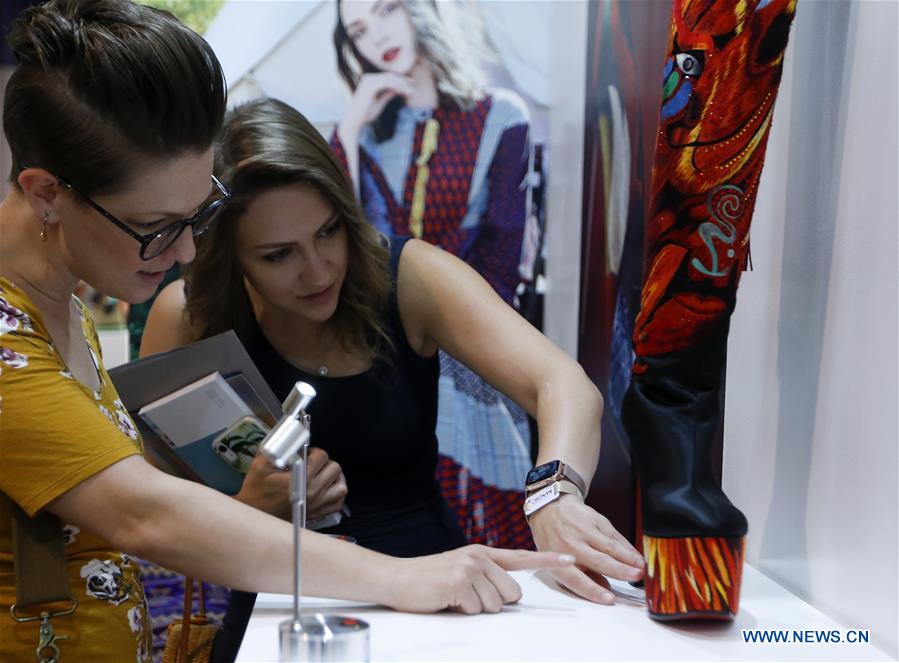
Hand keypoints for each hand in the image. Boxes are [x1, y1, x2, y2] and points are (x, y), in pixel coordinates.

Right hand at [234, 448, 345, 520]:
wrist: (255, 514)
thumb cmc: (257, 491)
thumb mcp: (261, 465)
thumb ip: (277, 449)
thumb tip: (291, 438)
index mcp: (301, 479)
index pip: (321, 457)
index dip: (314, 451)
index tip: (306, 454)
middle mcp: (313, 493)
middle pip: (334, 469)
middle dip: (324, 462)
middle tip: (313, 463)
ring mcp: (317, 505)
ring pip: (341, 487)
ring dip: (334, 478)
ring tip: (323, 474)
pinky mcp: (317, 514)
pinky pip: (338, 504)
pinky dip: (336, 495)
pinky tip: (326, 489)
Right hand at [339, 72, 415, 138]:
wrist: (355, 120)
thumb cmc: (366, 113)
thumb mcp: (380, 102)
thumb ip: (388, 94)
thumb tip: (398, 89)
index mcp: (371, 81)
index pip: (389, 78)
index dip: (402, 81)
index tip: (412, 85)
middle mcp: (369, 78)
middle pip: (391, 77)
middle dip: (405, 83)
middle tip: (415, 91)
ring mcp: (369, 80)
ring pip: (391, 79)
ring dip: (403, 86)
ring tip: (411, 93)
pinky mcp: (370, 85)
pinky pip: (387, 83)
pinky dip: (396, 86)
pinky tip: (403, 92)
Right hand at [382, 545, 573, 614]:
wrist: (395, 577)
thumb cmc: (428, 580)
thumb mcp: (460, 570)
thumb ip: (485, 576)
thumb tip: (508, 595)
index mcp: (482, 553)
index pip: (521, 557)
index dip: (548, 559)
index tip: (571, 559)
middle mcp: (479, 556)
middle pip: (511, 594)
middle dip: (492, 603)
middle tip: (465, 596)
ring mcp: (469, 567)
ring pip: (494, 605)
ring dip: (474, 608)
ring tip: (453, 597)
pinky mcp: (459, 581)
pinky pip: (476, 609)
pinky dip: (461, 610)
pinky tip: (445, 598)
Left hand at [528, 495, 644, 603]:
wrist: (551, 508)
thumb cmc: (555, 540)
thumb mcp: (558, 562)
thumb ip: (583, 578)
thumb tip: (607, 592)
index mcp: (557, 561)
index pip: (576, 579)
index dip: (593, 590)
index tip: (609, 599)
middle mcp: (571, 545)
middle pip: (598, 560)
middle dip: (619, 570)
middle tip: (637, 577)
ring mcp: (584, 530)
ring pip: (610, 546)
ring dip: (628, 557)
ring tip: (643, 568)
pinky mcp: (595, 519)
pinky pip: (614, 535)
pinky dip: (627, 547)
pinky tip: (637, 556)